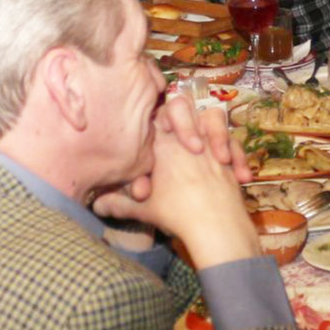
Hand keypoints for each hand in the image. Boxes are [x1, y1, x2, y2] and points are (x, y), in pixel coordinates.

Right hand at [92, 103, 257, 267]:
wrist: (214, 224)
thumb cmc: (176, 215)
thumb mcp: (142, 209)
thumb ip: (118, 204)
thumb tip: (96, 207)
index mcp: (161, 144)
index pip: (155, 115)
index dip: (154, 121)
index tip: (156, 141)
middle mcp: (186, 137)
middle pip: (180, 105)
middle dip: (180, 115)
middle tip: (181, 138)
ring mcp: (211, 143)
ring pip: (213, 115)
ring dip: (211, 128)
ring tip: (205, 149)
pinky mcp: (230, 156)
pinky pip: (233, 142)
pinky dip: (233, 152)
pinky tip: (233, 171)